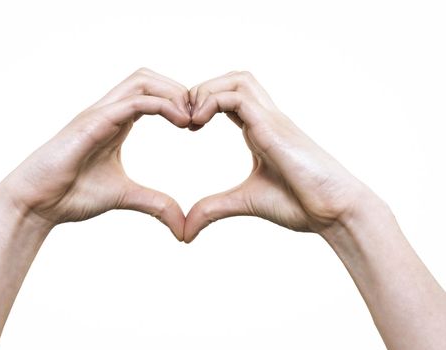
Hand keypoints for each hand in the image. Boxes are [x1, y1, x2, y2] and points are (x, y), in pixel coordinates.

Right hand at [0, 68, 190, 239]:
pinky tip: (179, 122)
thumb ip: (155, 204)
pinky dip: (160, 105)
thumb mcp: (125, 196)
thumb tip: (183, 227)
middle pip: (148, 78)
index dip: (178, 102)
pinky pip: (132, 102)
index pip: (152, 93)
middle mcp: (108, 112)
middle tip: (198, 118)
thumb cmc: (71, 195)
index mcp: (116, 122)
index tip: (197, 126)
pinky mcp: (91, 123)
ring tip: (190, 120)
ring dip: (172, 93)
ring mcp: (98, 114)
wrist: (35, 203)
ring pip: (141, 80)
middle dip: (179, 90)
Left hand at [184, 71, 371, 242]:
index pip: (229, 100)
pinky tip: (199, 124)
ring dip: (207, 90)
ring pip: (238, 79)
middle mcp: (266, 120)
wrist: (335, 211)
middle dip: (203, 89)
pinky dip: (212, 101)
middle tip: (185, 118)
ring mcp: (271, 120)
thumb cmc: (300, 205)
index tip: (187, 127)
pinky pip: (238, 97)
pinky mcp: (273, 127)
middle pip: (234, 80)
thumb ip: (213, 209)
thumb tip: (185, 231)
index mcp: (260, 132)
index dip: (203, 104)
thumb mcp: (244, 202)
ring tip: (191, 118)